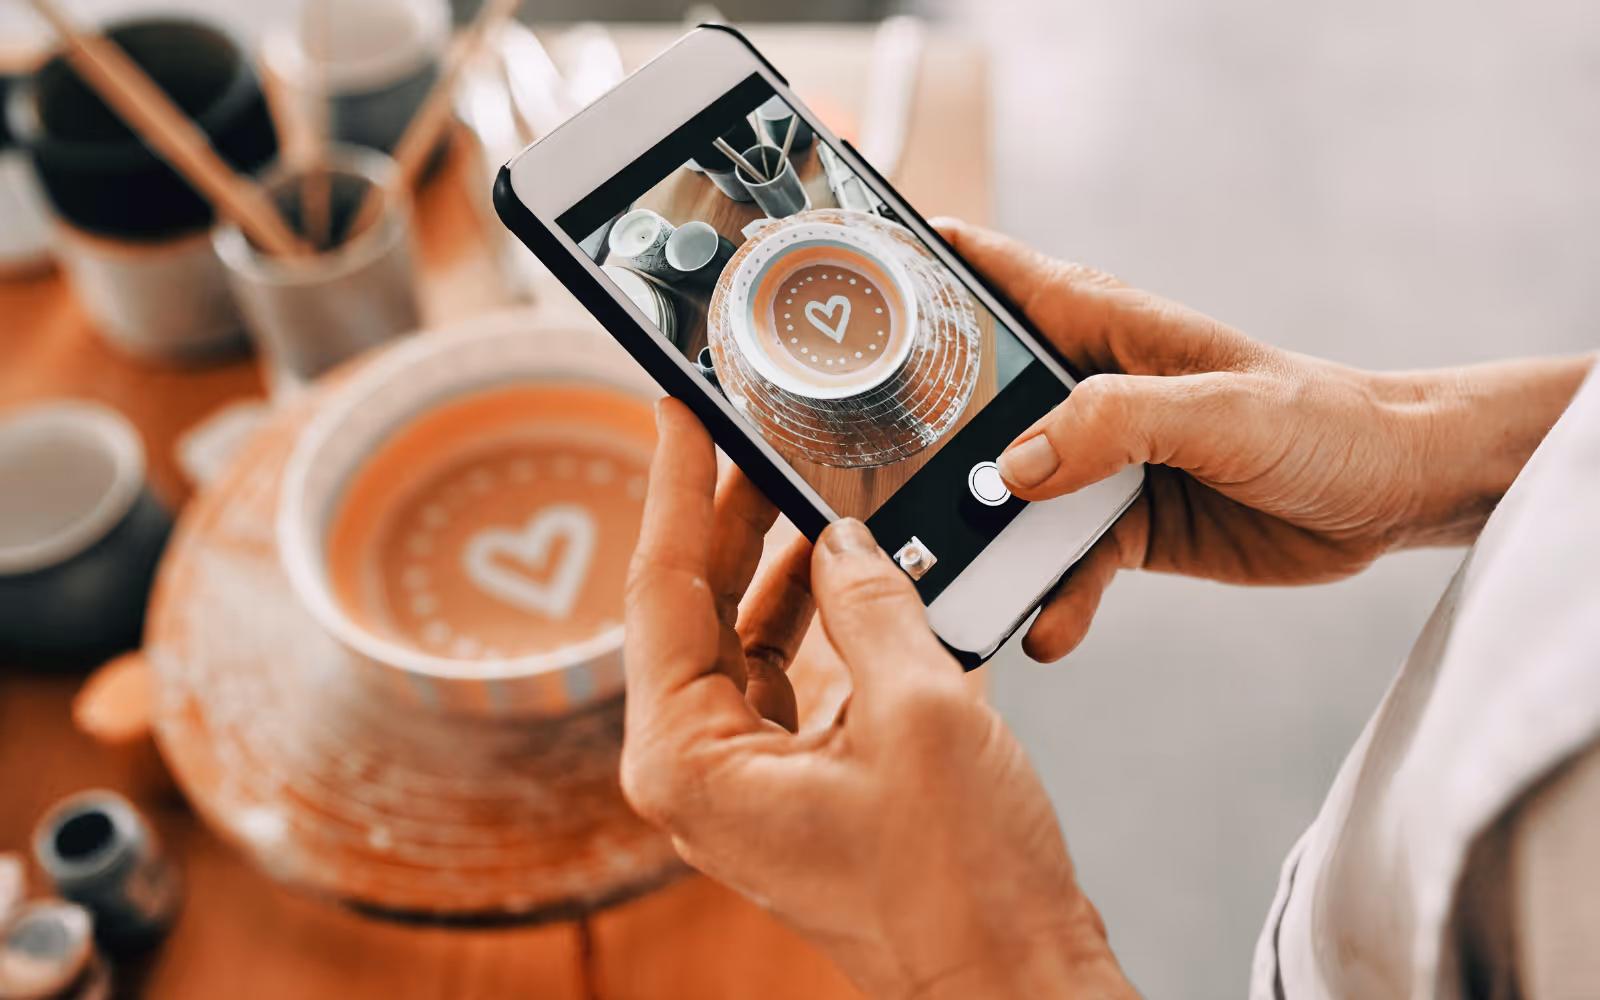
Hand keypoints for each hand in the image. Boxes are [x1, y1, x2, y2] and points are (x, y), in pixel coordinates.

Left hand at [621, 399, 1138, 999]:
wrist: (1010, 976)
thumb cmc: (961, 886)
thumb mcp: (918, 710)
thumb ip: (870, 604)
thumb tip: (844, 538)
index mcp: (688, 759)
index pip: (662, 590)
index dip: (676, 488)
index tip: (678, 409)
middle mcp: (696, 771)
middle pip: (694, 609)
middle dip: (728, 517)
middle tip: (749, 432)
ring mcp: (741, 780)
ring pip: (741, 638)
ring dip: (776, 564)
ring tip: (804, 484)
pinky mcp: (789, 783)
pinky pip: (783, 676)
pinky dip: (814, 620)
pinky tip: (849, 568)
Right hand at [935, 219, 1592, 661]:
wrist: (1394, 493)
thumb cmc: (1322, 420)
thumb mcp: (1219, 410)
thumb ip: (1114, 425)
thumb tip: (1013, 468)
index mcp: (1099, 327)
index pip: (987, 276)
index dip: (914, 275)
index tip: (842, 301)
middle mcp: (1084, 391)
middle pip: (973, 406)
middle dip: (920, 446)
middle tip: (871, 493)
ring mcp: (1097, 461)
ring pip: (1005, 499)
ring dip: (979, 544)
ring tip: (957, 589)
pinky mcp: (1119, 524)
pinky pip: (1059, 563)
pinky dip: (1045, 596)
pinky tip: (1045, 629)